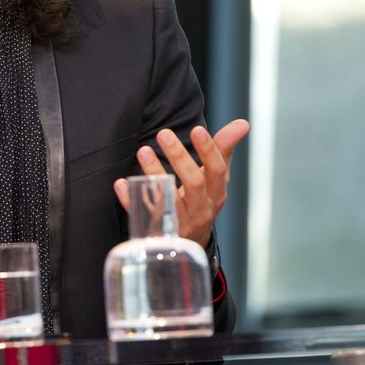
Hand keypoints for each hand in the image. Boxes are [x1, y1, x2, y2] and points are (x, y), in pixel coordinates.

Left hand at [113, 119, 250, 245]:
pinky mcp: (159, 230)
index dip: (209, 150)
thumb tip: (243, 123)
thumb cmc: (202, 199)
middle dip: (179, 157)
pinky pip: (143, 215)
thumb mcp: (214, 178)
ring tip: (142, 151)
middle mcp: (201, 208)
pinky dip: (131, 199)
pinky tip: (121, 183)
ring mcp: (180, 222)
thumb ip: (223, 149)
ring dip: (154, 173)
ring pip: (169, 199)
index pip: (217, 170)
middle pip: (193, 183)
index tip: (197, 129)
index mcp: (216, 192)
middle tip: (163, 133)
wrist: (189, 241)